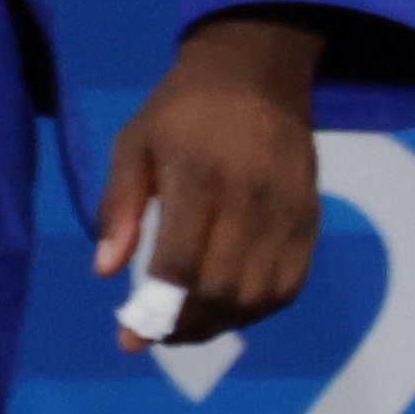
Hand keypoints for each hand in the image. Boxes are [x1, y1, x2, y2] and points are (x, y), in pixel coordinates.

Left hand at [92, 11, 323, 347]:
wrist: (257, 74)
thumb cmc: (182, 110)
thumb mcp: (133, 143)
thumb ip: (119, 207)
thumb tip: (104, 271)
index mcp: (197, 176)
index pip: (181, 262)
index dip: (155, 311)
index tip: (131, 339)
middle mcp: (249, 199)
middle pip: (222, 289)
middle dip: (186, 326)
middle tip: (158, 335)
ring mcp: (286, 212)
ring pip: (258, 295)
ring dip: (221, 325)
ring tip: (188, 327)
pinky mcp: (310, 220)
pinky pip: (289, 284)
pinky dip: (258, 309)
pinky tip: (229, 310)